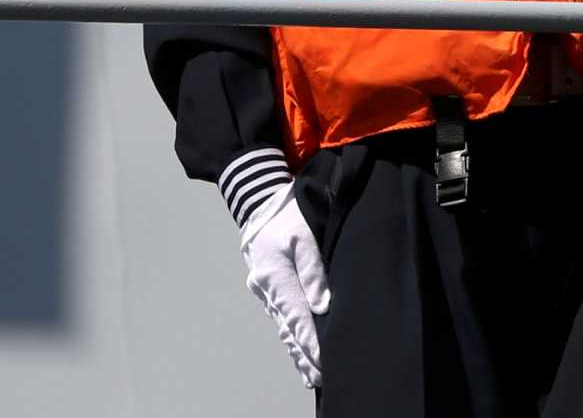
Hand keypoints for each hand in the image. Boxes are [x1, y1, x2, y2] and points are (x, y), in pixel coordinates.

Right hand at [239, 183, 331, 387]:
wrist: (260, 204)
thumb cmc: (287, 215)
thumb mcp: (304, 234)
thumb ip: (313, 269)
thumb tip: (322, 305)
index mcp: (275, 276)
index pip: (296, 316)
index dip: (310, 341)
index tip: (322, 361)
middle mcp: (267, 288)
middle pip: (289, 328)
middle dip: (304, 354)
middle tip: (319, 378)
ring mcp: (266, 290)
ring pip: (284, 326)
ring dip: (297, 350)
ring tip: (311, 374)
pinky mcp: (270, 288)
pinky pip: (282, 317)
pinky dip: (291, 335)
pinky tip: (298, 351)